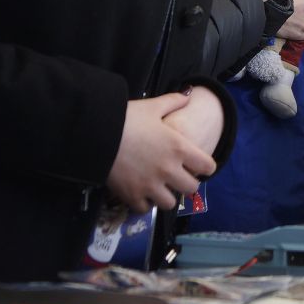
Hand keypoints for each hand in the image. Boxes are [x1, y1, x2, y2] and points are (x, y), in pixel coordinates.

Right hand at [106, 90, 218, 211]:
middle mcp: (169, 170)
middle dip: (186, 183)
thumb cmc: (127, 118)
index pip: (208, 166)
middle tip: (177, 177)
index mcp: (179, 148)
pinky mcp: (132, 195)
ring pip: (170, 202)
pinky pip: (145, 208)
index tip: (196, 164)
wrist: (95, 132)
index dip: (204, 165)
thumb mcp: (152, 106)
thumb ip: (174, 101)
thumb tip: (188, 94)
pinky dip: (144, 203)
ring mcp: (151, 186)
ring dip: (166, 195)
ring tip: (159, 187)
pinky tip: (141, 192)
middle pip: (191, 188)